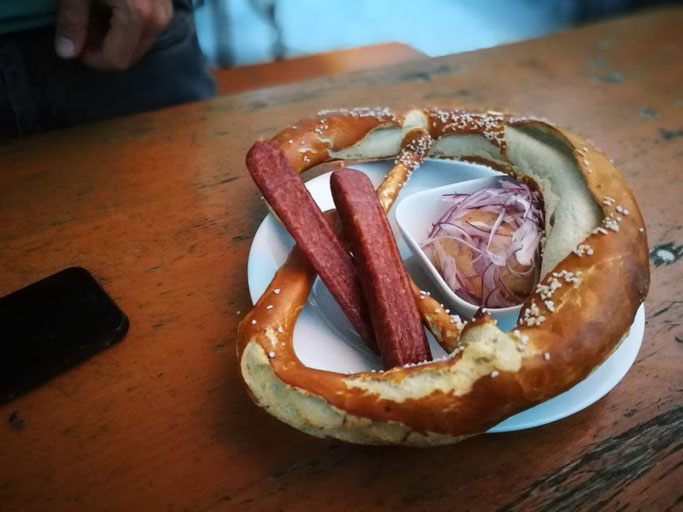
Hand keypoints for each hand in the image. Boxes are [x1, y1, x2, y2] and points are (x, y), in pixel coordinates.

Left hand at [55, 0, 173, 69]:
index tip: (76, 43)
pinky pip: (146, 33)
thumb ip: (72, 20)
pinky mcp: (167, 8)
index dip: (94, 59)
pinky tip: (113, 11)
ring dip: (117, 42)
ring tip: (98, 17)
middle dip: (105, 52)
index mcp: (139, 16)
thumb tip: (66, 54)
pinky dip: (128, 30)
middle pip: (130, 56)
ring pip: (139, 47)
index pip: (117, 59)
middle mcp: (158, 20)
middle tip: (84, 30)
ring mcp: (166, 14)